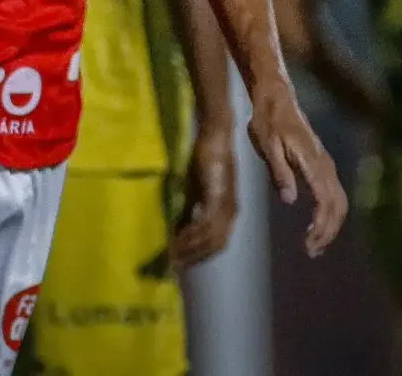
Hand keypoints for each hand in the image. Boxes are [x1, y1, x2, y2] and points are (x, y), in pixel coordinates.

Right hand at [170, 130, 239, 267]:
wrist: (215, 136)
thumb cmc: (205, 158)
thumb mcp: (196, 188)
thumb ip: (190, 207)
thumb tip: (176, 227)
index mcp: (228, 212)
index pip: (216, 244)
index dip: (199, 255)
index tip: (180, 263)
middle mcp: (231, 214)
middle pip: (214, 247)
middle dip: (193, 257)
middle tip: (172, 265)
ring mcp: (226, 207)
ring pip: (209, 240)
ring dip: (189, 250)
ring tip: (169, 255)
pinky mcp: (217, 199)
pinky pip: (203, 226)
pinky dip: (189, 236)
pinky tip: (174, 240)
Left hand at [248, 87, 347, 257]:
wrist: (277, 98)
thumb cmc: (267, 121)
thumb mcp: (266, 145)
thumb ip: (279, 172)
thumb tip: (289, 200)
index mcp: (312, 162)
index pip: (325, 201)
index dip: (320, 226)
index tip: (308, 244)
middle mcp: (325, 165)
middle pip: (337, 206)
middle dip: (328, 232)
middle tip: (311, 252)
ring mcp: (326, 164)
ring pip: (339, 202)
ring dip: (331, 226)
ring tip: (314, 246)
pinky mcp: (323, 165)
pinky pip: (334, 194)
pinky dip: (330, 214)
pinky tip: (318, 226)